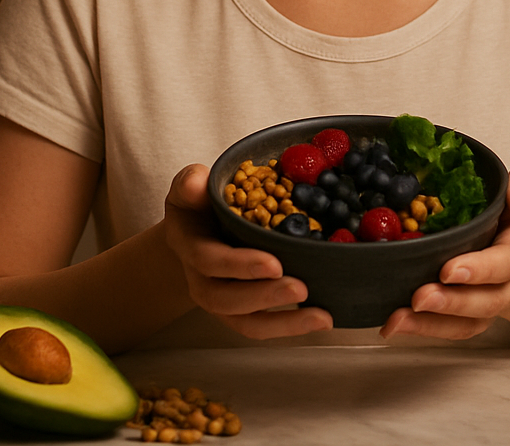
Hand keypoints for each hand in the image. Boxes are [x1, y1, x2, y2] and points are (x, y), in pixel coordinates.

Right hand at [161, 164, 332, 338]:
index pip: (208, 260)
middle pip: (225, 300)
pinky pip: (261, 326)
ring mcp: (221, 300)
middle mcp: (200, 280)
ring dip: (284, 323)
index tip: (274, 264)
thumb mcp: (189, 187)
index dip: (239, 265)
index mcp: (189, 245)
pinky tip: (320, 320)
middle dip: (264, 297)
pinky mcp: (240, 311)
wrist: (194, 232)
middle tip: (300, 289)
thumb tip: (198, 183)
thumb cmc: (198, 205)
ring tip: (320, 317)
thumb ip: (190, 183)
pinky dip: (290, 327)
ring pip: (246, 322)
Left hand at [379, 165, 509, 339]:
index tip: (448, 270)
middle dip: (452, 302)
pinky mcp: (471, 316)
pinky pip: (452, 330)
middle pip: (487, 300)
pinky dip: (423, 329)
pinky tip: (396, 324)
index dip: (479, 269)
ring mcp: (490, 303)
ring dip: (432, 323)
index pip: (506, 262)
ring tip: (400, 318)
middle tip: (420, 297)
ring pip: (468, 322)